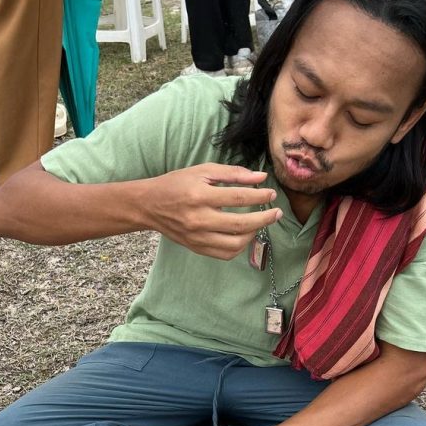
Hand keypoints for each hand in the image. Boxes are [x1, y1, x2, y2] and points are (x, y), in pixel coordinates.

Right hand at [145, 162, 280, 259]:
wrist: (149, 205)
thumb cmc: (176, 184)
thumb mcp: (202, 171)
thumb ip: (232, 173)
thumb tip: (260, 177)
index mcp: (200, 196)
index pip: (239, 197)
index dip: (260, 196)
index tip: (271, 195)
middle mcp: (199, 219)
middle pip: (241, 224)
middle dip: (265, 219)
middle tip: (276, 213)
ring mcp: (197, 237)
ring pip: (235, 244)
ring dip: (253, 234)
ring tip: (259, 224)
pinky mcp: (196, 248)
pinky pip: (225, 254)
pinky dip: (239, 247)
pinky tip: (243, 235)